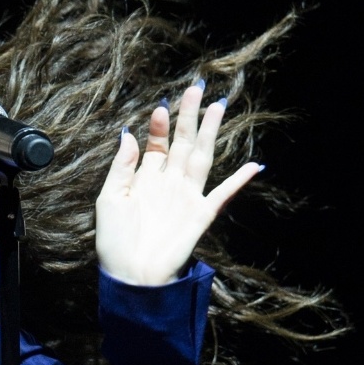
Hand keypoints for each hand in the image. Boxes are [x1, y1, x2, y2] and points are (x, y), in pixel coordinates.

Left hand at [95, 83, 262, 286]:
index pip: (157, 145)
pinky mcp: (200, 214)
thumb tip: (129, 134)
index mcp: (145, 180)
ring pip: (203, 157)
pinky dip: (239, 181)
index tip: (160, 108)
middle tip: (195, 88)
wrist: (130, 275)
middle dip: (189, 117)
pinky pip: (224, 195)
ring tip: (218, 106)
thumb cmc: (115, 242)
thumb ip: (121, 167)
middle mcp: (168, 184)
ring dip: (211, 133)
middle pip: (183, 143)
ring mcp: (187, 197)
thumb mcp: (109, 199)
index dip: (159, 126)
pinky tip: (254, 166)